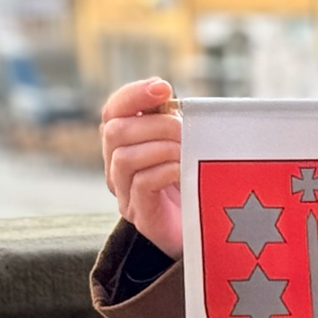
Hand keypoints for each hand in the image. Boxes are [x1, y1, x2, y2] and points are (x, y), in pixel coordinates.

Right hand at [99, 78, 183, 259]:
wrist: (205, 230)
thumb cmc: (196, 179)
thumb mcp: (183, 142)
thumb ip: (170, 119)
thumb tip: (165, 90)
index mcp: (125, 143)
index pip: (113, 110)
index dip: (134, 94)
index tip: (163, 87)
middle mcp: (117, 167)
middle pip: (114, 131)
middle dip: (154, 124)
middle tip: (184, 129)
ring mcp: (125, 193)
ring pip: (123, 158)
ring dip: (160, 147)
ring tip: (186, 151)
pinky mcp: (140, 215)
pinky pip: (141, 185)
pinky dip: (164, 170)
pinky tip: (183, 169)